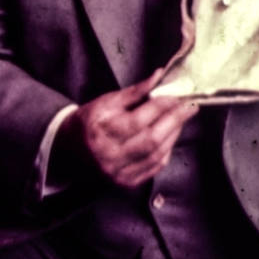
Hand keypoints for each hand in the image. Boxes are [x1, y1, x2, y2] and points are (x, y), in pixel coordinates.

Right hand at [54, 70, 198, 188]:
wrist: (68, 149)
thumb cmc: (89, 120)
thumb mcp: (108, 100)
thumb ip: (136, 91)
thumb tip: (159, 76)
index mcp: (103, 130)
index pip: (140, 119)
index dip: (163, 106)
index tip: (178, 95)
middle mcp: (110, 154)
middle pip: (152, 139)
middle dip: (175, 120)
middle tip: (190, 106)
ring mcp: (118, 172)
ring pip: (157, 154)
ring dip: (174, 134)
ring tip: (182, 118)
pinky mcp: (125, 183)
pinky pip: (154, 167)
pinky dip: (166, 151)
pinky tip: (171, 136)